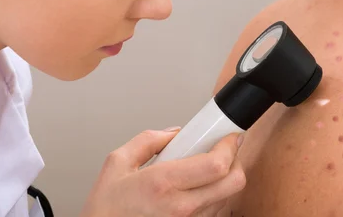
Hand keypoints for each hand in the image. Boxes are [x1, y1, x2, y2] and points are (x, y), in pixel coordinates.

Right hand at [81, 128, 245, 216]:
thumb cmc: (107, 208)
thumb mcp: (117, 162)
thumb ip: (148, 140)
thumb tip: (174, 133)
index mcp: (162, 184)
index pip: (215, 165)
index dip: (230, 146)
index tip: (230, 136)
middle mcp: (180, 207)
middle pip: (233, 183)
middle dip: (235, 161)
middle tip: (225, 150)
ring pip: (227, 197)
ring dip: (224, 179)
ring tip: (205, 170)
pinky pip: (215, 211)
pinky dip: (214, 196)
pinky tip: (198, 188)